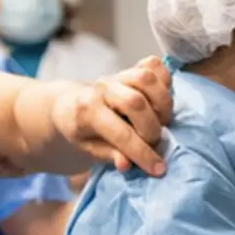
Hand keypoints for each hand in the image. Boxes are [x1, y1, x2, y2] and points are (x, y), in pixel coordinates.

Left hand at [50, 56, 171, 176]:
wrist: (69, 104)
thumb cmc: (80, 131)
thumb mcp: (87, 148)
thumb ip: (109, 155)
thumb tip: (127, 164)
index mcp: (87, 110)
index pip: (121, 133)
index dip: (142, 153)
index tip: (158, 169)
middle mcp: (102, 88)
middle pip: (136, 102)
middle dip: (152, 128)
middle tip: (154, 142)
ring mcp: (117, 75)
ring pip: (146, 78)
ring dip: (162, 103)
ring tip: (161, 120)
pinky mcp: (130, 69)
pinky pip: (153, 65)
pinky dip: (164, 80)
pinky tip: (161, 99)